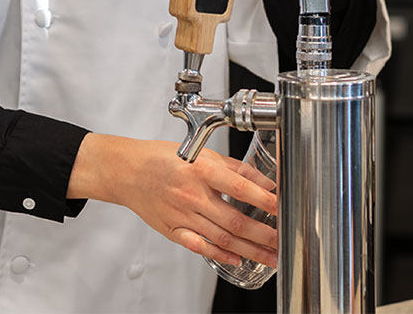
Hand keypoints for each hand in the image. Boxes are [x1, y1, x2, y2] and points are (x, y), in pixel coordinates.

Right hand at [69, 134, 277, 267]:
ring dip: (250, 249)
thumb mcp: (201, 152)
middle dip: (263, 234)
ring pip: (222, 237)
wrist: (127, 171)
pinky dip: (220, 254)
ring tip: (271, 256)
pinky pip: (199, 246)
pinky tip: (237, 259)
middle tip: (284, 241)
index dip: (265, 200)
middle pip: (234, 219)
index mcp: (200, 170)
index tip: (283, 208)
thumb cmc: (162, 158)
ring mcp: (182, 215)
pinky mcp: (173, 230)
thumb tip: (262, 180)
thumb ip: (233, 167)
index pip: (240, 187)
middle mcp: (192, 194)